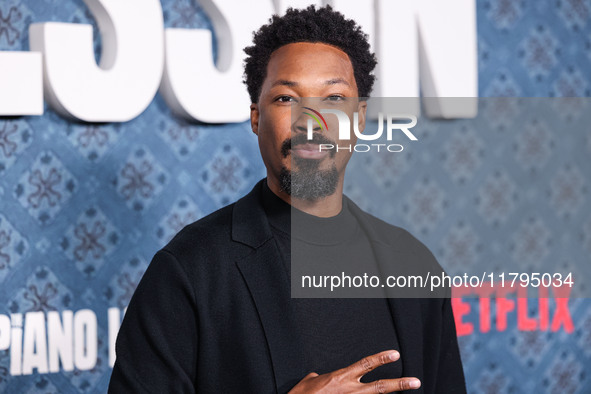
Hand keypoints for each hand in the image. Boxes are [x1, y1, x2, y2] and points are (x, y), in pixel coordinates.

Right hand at [288, 350, 420, 392]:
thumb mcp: (310, 380)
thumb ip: (322, 376)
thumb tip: (322, 376)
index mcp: (340, 378)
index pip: (365, 364)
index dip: (381, 358)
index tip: (395, 354)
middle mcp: (349, 391)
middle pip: (380, 387)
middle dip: (399, 384)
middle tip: (416, 381)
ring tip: (409, 391)